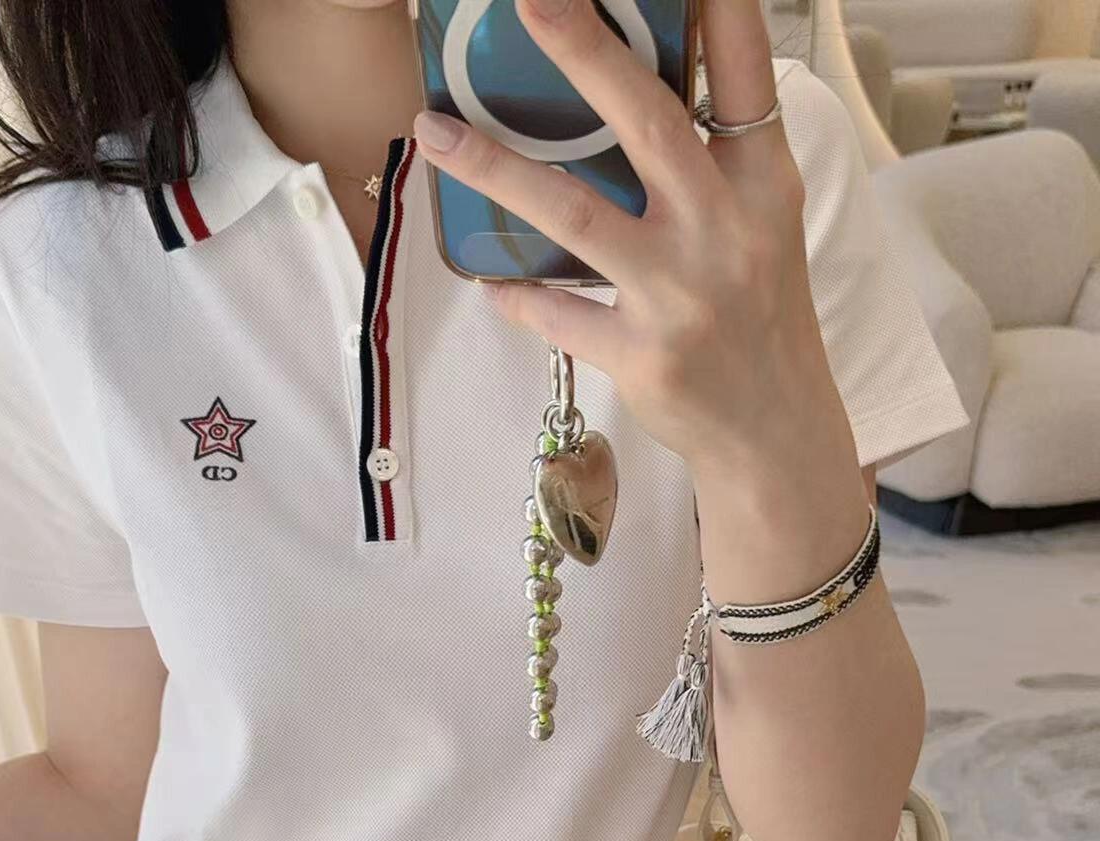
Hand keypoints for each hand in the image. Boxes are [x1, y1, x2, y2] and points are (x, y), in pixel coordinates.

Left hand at [411, 0, 856, 482]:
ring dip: (496, 168)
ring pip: (576, 215)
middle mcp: (725, 230)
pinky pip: (558, 313)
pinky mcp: (643, 354)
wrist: (773, 432)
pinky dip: (517, 293)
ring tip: (433, 131)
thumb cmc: (757, 317)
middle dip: (586, 52)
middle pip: (648, 122)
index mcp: (763, 184)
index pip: (744, 74)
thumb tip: (629, 89)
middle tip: (530, 0)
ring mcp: (682, 295)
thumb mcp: (760, 226)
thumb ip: (712, 161)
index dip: (718, 9)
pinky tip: (486, 276)